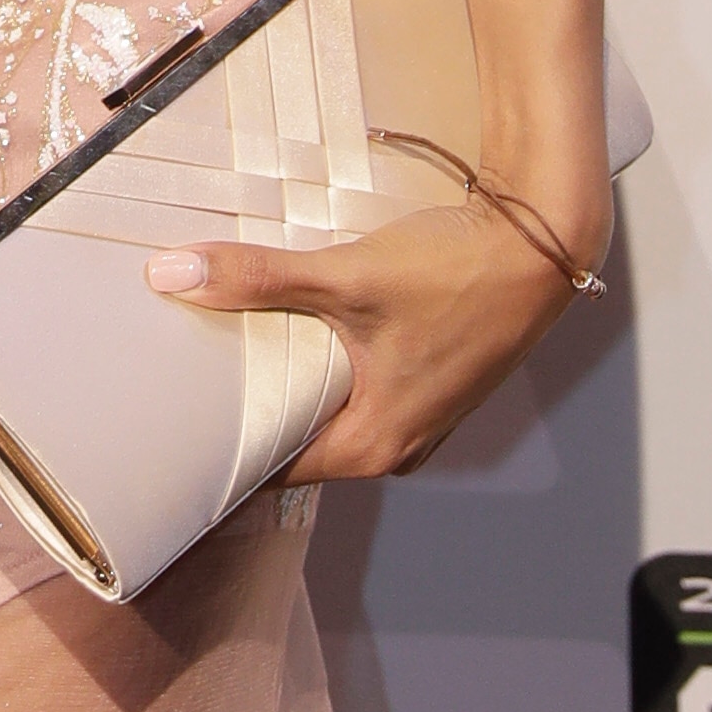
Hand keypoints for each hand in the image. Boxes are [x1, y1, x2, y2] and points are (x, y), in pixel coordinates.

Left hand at [145, 183, 600, 477]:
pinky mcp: (428, 377)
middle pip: (299, 436)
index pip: (274, 466)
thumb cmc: (455, 274)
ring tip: (229, 342)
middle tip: (187, 371)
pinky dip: (324, 360)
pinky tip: (296, 322)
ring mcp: (418, 412)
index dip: (221, 445)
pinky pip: (357, 384)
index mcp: (375, 444)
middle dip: (248, 405)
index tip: (174, 421)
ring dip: (288, 377)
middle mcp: (399, 442)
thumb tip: (173, 274)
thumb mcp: (346, 276)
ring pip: (330, 407)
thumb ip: (258, 279)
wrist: (538, 244)